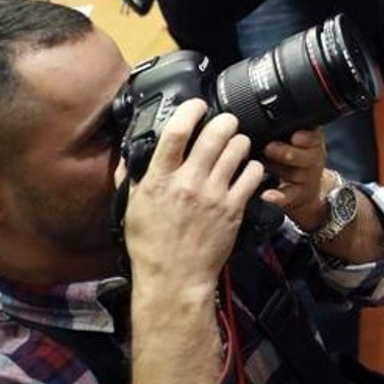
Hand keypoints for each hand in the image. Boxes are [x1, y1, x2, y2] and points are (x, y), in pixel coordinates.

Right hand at [121, 99, 264, 297]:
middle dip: (225, 121)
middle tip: (225, 122)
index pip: (176, 132)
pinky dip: (253, 166)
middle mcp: (188, 182)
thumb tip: (130, 152)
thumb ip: (131, 176)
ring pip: (238, 149)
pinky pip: (253, 173)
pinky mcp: (234, 208)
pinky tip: (247, 169)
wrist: (174, 279)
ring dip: (240, 142)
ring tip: (236, 145)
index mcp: (159, 180)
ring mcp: (214, 194)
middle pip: (215, 133)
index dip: (190, 110)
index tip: (197, 104)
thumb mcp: (131, 208)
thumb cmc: (150, 245)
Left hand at [259, 129, 330, 229]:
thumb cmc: (293, 157)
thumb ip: (284, 127)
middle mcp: (314, 158)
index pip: (314, 136)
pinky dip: (278, 196)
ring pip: (295, 174)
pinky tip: (267, 194)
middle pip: (307, 155)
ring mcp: (307, 177)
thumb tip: (254, 113)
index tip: (295, 136)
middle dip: (287, 152)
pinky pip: (289, 195)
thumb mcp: (295, 138)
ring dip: (277, 170)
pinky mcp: (298, 195)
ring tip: (261, 167)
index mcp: (313, 140)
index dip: (305, 137)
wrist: (304, 187)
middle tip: (269, 148)